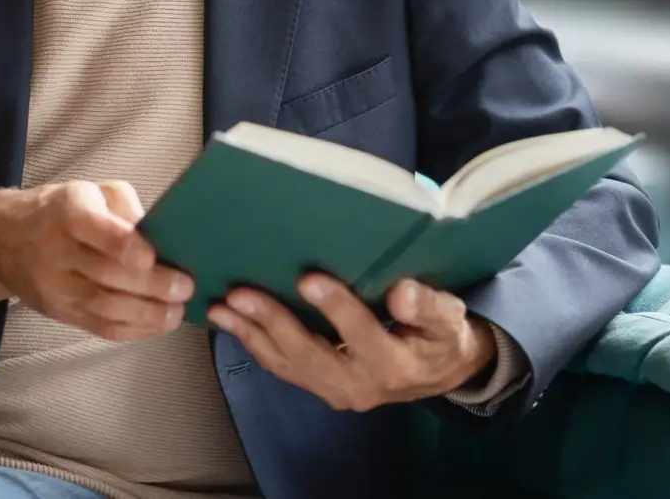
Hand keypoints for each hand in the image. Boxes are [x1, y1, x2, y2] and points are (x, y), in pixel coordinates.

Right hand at [0, 181, 193, 341]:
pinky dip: (134, 329)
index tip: (154, 257)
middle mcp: (57, 252)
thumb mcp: (91, 192)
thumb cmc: (60, 211)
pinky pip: (99, 327)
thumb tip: (160, 237)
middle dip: (153, 286)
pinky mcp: (59, 313)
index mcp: (68, 213)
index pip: (98, 233)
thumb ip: (125, 208)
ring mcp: (55, 288)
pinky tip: (158, 323)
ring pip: (104, 307)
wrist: (3, 240)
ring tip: (177, 310)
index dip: (128, 248)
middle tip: (185, 287)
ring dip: (148, 314)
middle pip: (107, 276)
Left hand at [207, 275, 496, 411]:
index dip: (336, 308)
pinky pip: (282, 368)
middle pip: (309, 355)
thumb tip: (400, 292)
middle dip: (273, 322)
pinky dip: (254, 344)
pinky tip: (231, 322)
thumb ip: (428, 305)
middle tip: (241, 293)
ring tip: (221, 307)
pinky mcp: (320, 387)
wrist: (438, 373)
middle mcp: (359, 386)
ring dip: (251, 335)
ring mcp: (335, 391)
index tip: (308, 278)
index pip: (361, 334)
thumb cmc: (441, 336)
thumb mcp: (448, 319)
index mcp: (394, 365)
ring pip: (287, 365)